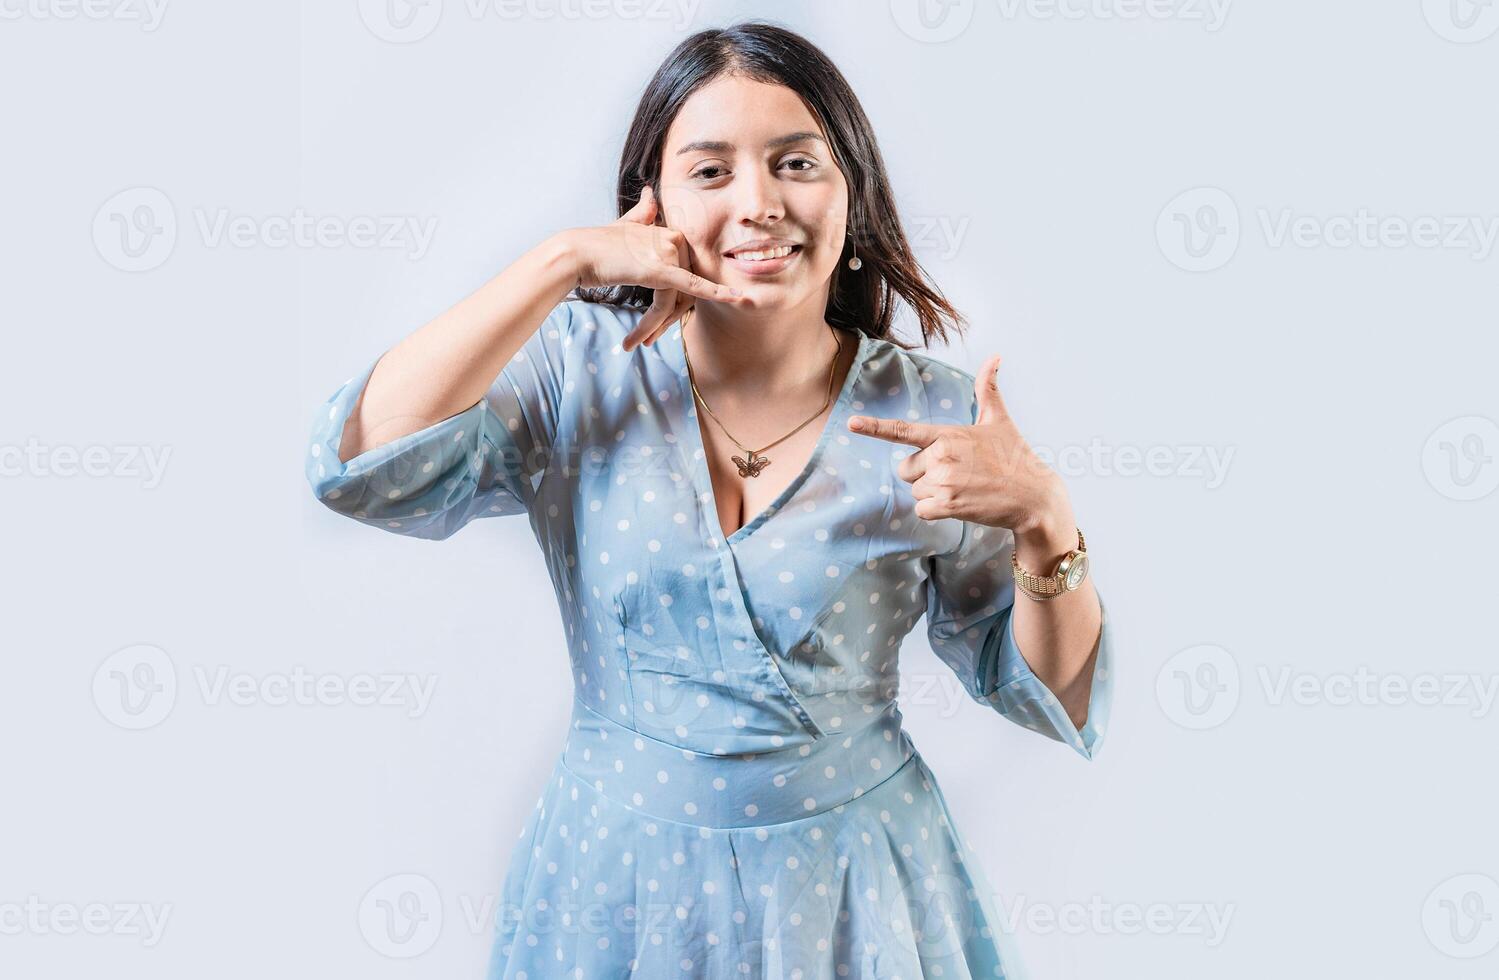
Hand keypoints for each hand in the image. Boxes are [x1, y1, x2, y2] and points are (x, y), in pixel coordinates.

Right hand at [564, 184, 749, 350]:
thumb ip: (642, 214)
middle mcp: (674, 240)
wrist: (576, 254)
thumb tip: (650, 194)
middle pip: (682, 292)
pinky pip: (692, 286)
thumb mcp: (624, 226)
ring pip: (673, 301)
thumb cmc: (596, 245)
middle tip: (643, 341)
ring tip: (635, 342)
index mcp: (670, 233)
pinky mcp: (661, 269)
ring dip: (654, 327)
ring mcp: (669, 254)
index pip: (684, 276)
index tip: (653, 328)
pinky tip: (737, 299)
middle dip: (663, 322)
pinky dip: (716, 293)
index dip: (671, 305)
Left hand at [844, 353, 1069, 536]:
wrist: (1033, 496)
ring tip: (964, 488)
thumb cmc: (1015, 457)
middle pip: (905, 469)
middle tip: (956, 474)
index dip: (874, 428)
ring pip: (915, 491)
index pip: (903, 430)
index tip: (850, 424)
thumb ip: (988, 389)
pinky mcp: (948, 504)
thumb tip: (995, 356)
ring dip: (933, 494)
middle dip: (924, 474)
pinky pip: (922, 510)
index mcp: (948, 434)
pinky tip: (960, 504)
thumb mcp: (999, 420)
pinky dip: (936, 511)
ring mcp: (944, 480)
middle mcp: (941, 455)